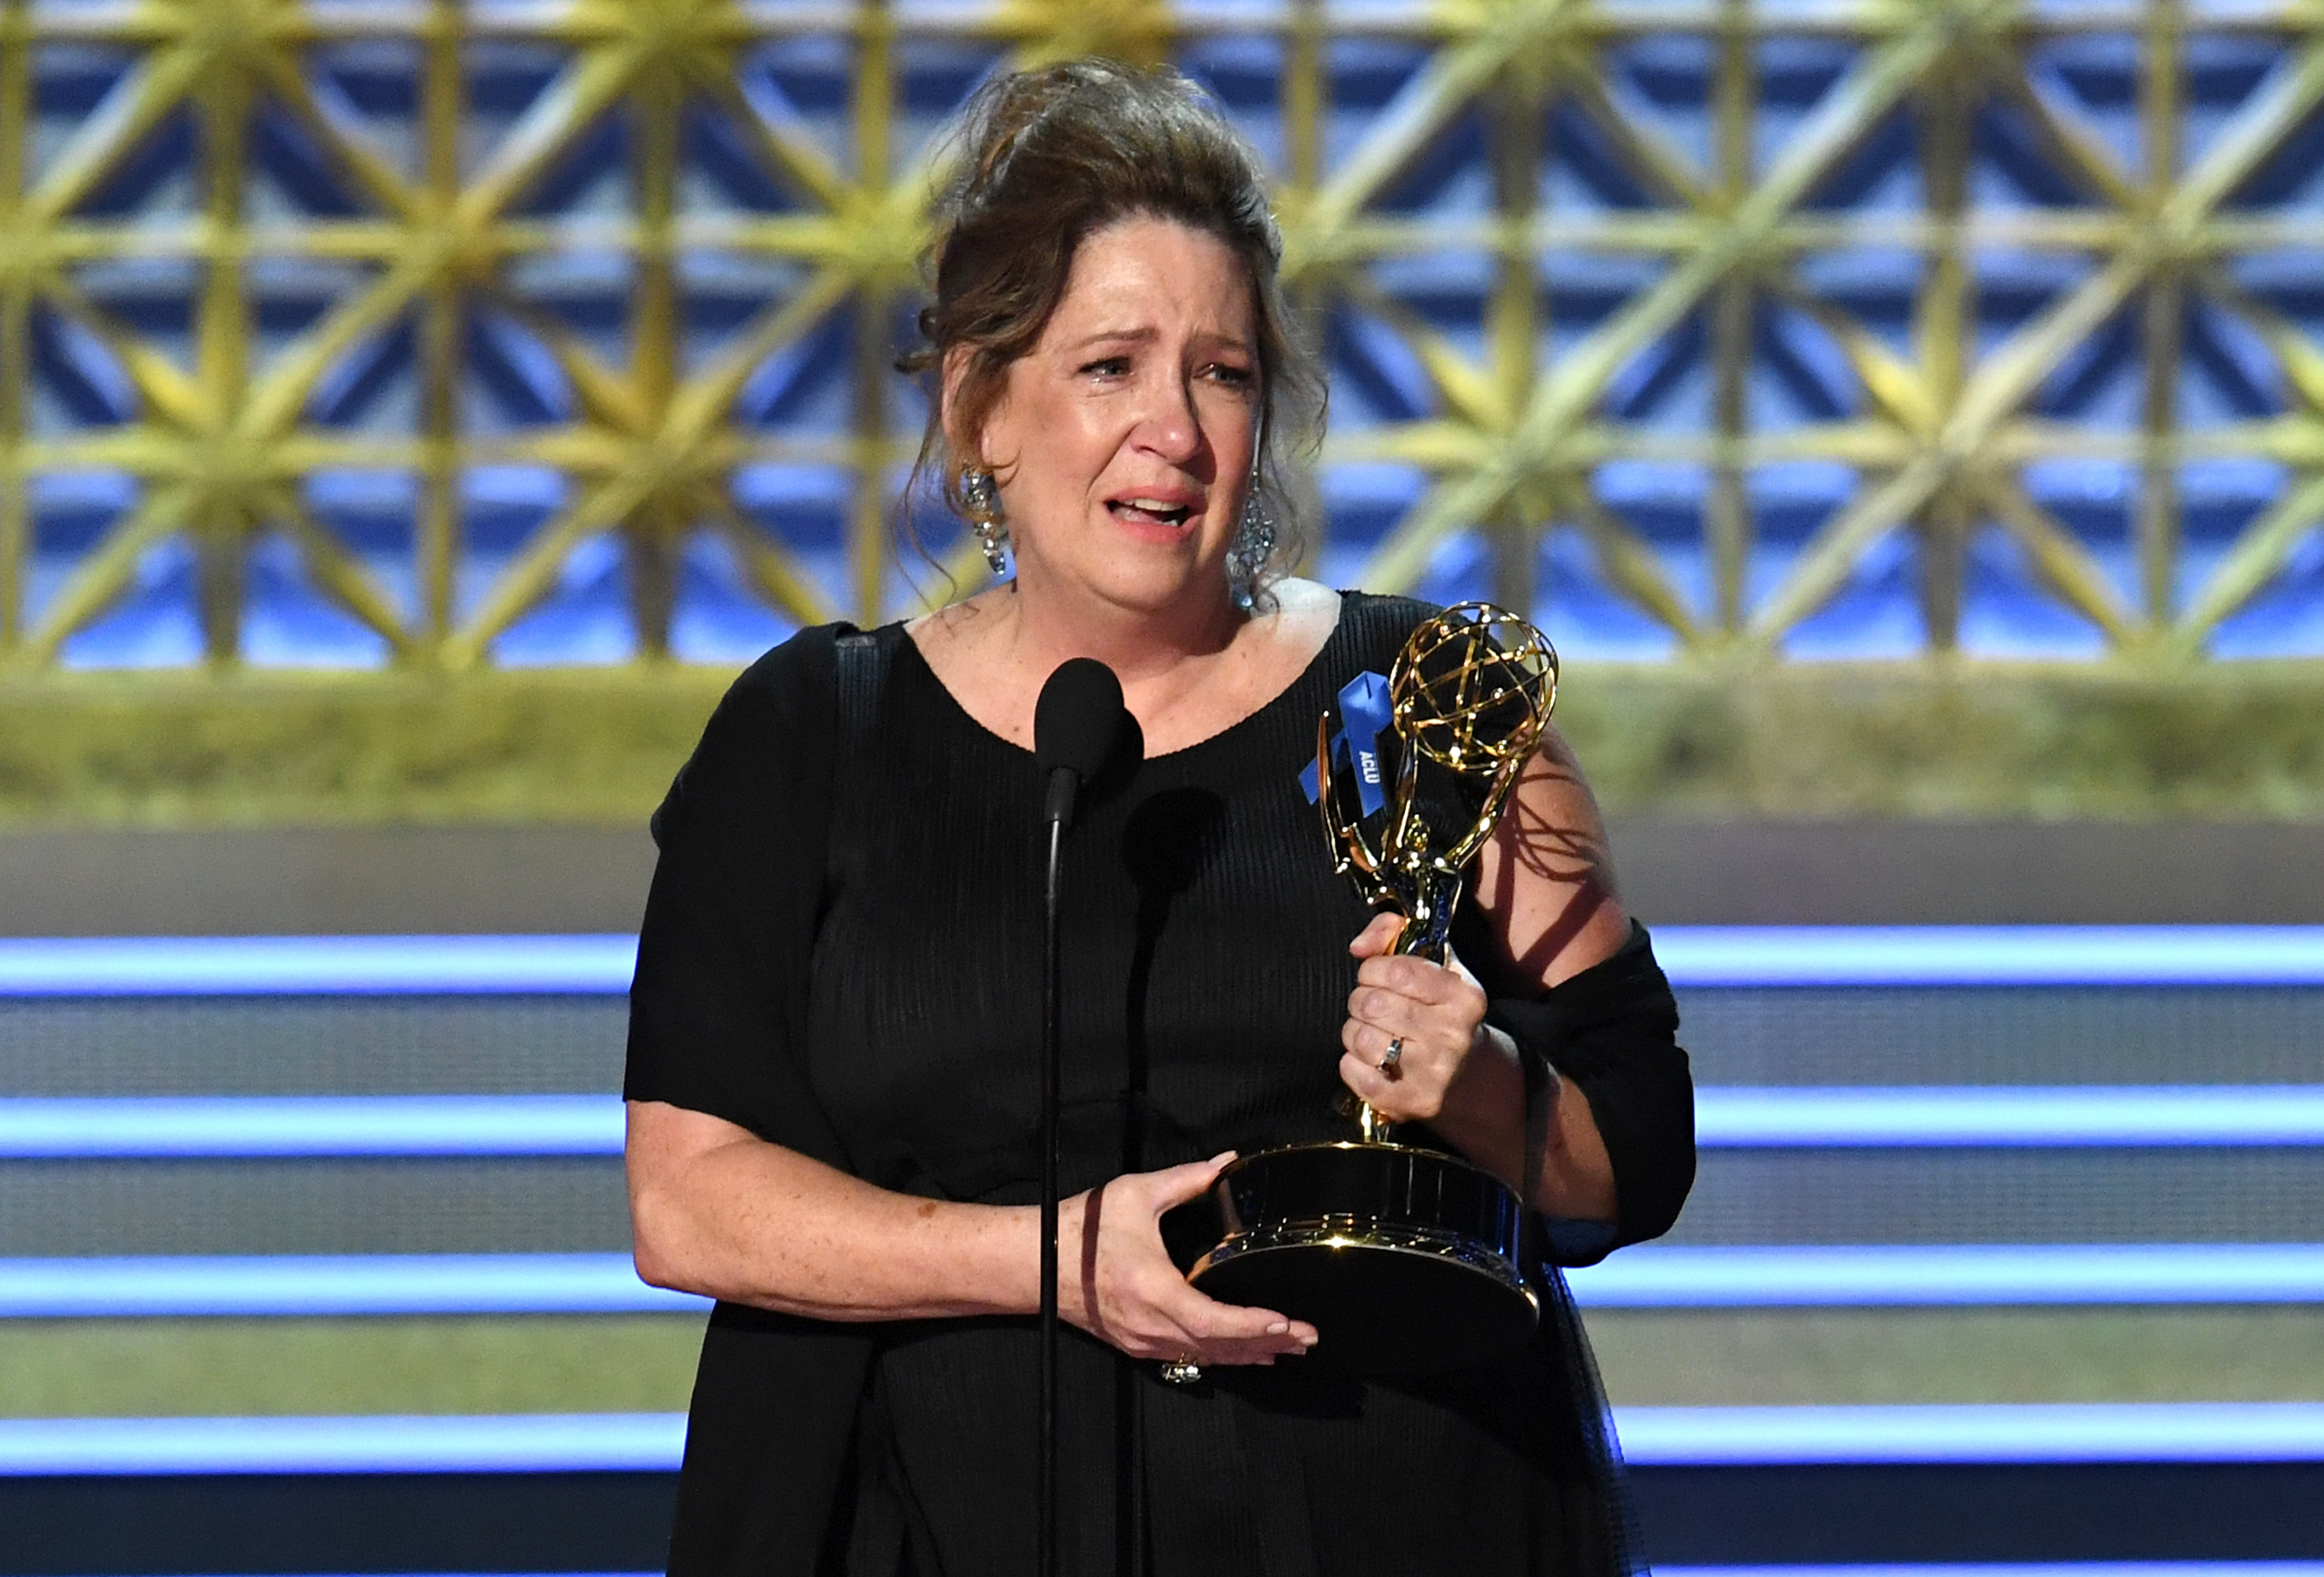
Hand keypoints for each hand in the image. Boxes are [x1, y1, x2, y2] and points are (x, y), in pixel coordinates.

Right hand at [1059, 1153, 1317, 1365]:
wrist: (1033, 1263)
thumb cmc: (1081, 1229)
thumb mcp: (1136, 1194)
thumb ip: (1187, 1179)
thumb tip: (1228, 1162)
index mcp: (1155, 1290)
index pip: (1215, 1321)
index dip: (1254, 1325)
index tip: (1288, 1323)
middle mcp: (1151, 1325)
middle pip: (1220, 1348)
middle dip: (1268, 1344)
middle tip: (1307, 1339)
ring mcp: (1143, 1341)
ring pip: (1206, 1358)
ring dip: (1249, 1354)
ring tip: (1288, 1349)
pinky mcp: (1136, 1344)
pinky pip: (1188, 1358)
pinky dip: (1222, 1357)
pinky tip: (1245, 1355)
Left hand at [1339, 910, 1494, 1123]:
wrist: (1470, 1080)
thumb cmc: (1442, 1013)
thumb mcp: (1435, 965)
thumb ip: (1392, 933)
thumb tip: (1358, 946)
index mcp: (1463, 997)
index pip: (1397, 971)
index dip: (1372, 970)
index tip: (1374, 977)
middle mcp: (1452, 1035)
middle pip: (1373, 1005)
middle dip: (1360, 1001)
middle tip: (1370, 1007)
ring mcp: (1433, 1073)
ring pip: (1360, 1038)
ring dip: (1354, 1032)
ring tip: (1370, 1033)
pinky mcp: (1411, 1102)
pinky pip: (1355, 1073)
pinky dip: (1351, 1063)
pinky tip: (1368, 1060)